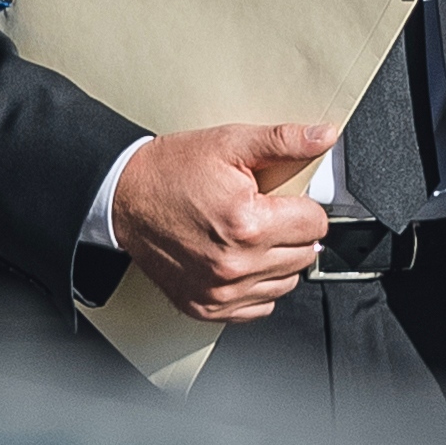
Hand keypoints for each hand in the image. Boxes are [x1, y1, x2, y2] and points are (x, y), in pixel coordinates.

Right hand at [113, 120, 334, 324]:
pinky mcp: (208, 307)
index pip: (316, 224)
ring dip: (278, 260)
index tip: (285, 199)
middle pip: (305, 255)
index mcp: (247, 223)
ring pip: (286, 283)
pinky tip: (241, 260)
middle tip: (266, 212)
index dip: (303, 205)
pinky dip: (257, 285)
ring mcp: (221, 291)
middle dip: (292, 231)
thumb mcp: (228, 143)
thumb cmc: (171, 172)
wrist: (123, 198)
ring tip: (251, 235)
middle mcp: (236, 264)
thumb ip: (283, 141)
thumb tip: (322, 137)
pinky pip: (259, 307)